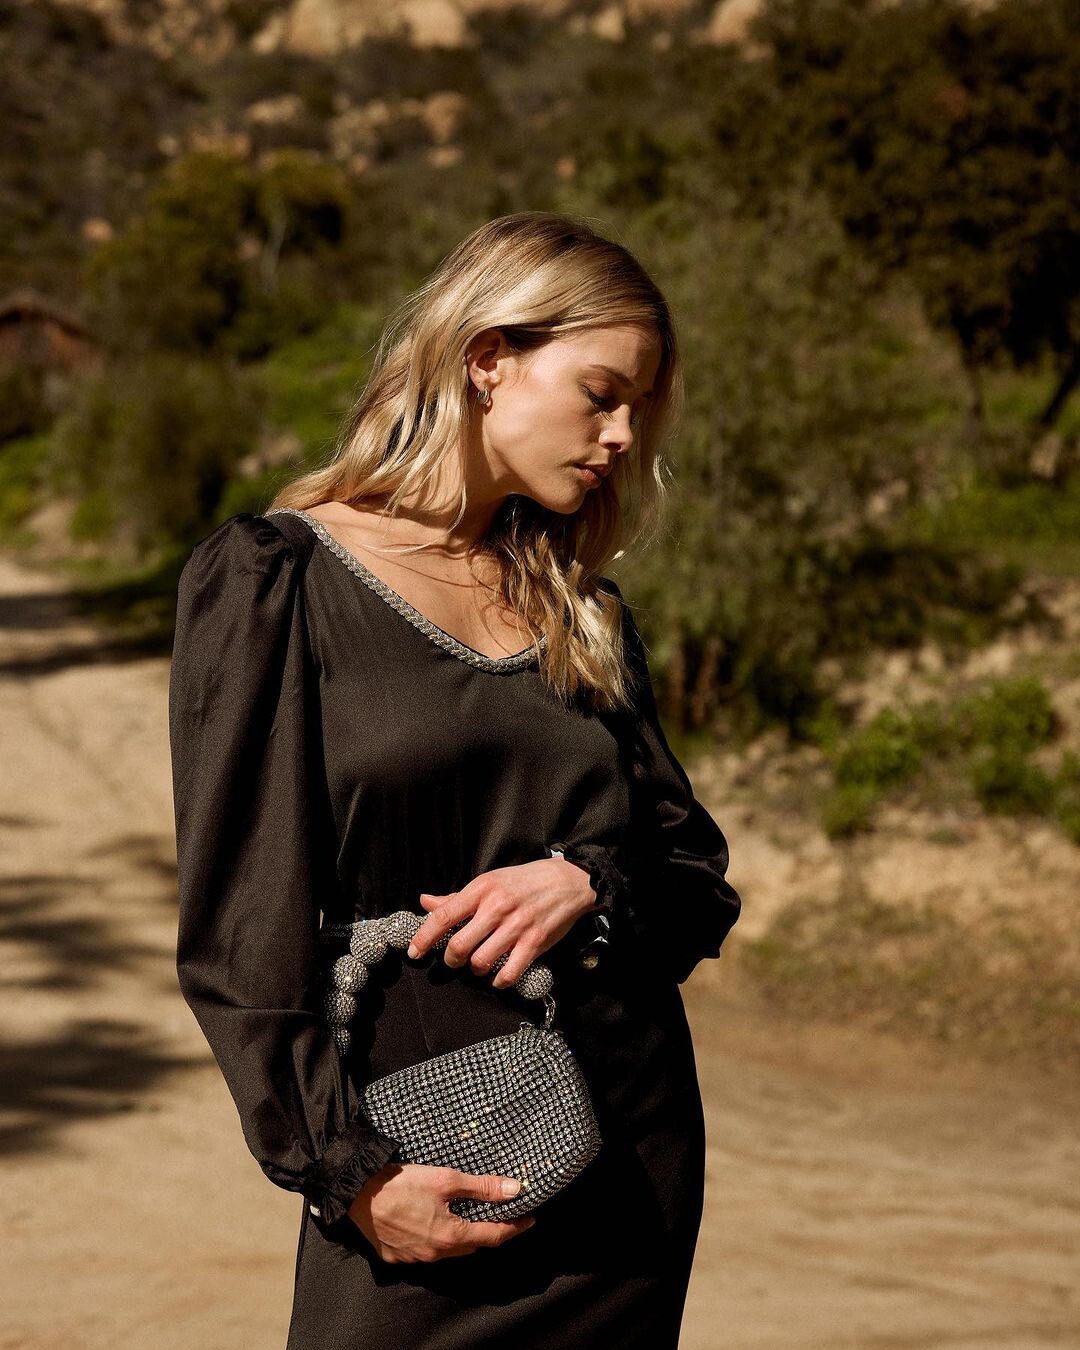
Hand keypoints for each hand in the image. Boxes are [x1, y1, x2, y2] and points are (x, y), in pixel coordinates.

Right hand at [347, 1162, 535, 1262]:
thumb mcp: (446, 1179)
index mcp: (451, 1236)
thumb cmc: (403, 1184)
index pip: (493, 1236)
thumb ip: (482, 1187)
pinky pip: (424, 1252)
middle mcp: (435, 1254)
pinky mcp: (396, 1257)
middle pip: (471, 1246)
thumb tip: (515, 1190)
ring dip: (462, 1237)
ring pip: (448, 1251)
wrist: (358, 1194)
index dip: (514, 1228)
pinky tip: (431, 1223)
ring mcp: (415, 1258)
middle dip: (488, 1232)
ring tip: (468, 1217)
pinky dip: (435, 1240)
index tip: (530, 1220)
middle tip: (500, 1215)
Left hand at [408, 857, 596, 988]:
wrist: (567, 881)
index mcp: (482, 889)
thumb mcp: (489, 881)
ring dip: (475, 969)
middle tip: (455, 959)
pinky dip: (499, 981)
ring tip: (480, 963)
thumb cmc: (523, 882)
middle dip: (451, 959)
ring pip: (481, 962)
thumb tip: (425, 902)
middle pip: (459, 946)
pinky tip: (499, 976)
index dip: (424, 937)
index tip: (414, 952)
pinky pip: (508, 974)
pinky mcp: (535, 943)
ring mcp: (517, 926)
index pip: (444, 916)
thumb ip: (456, 897)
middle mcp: (497, 907)